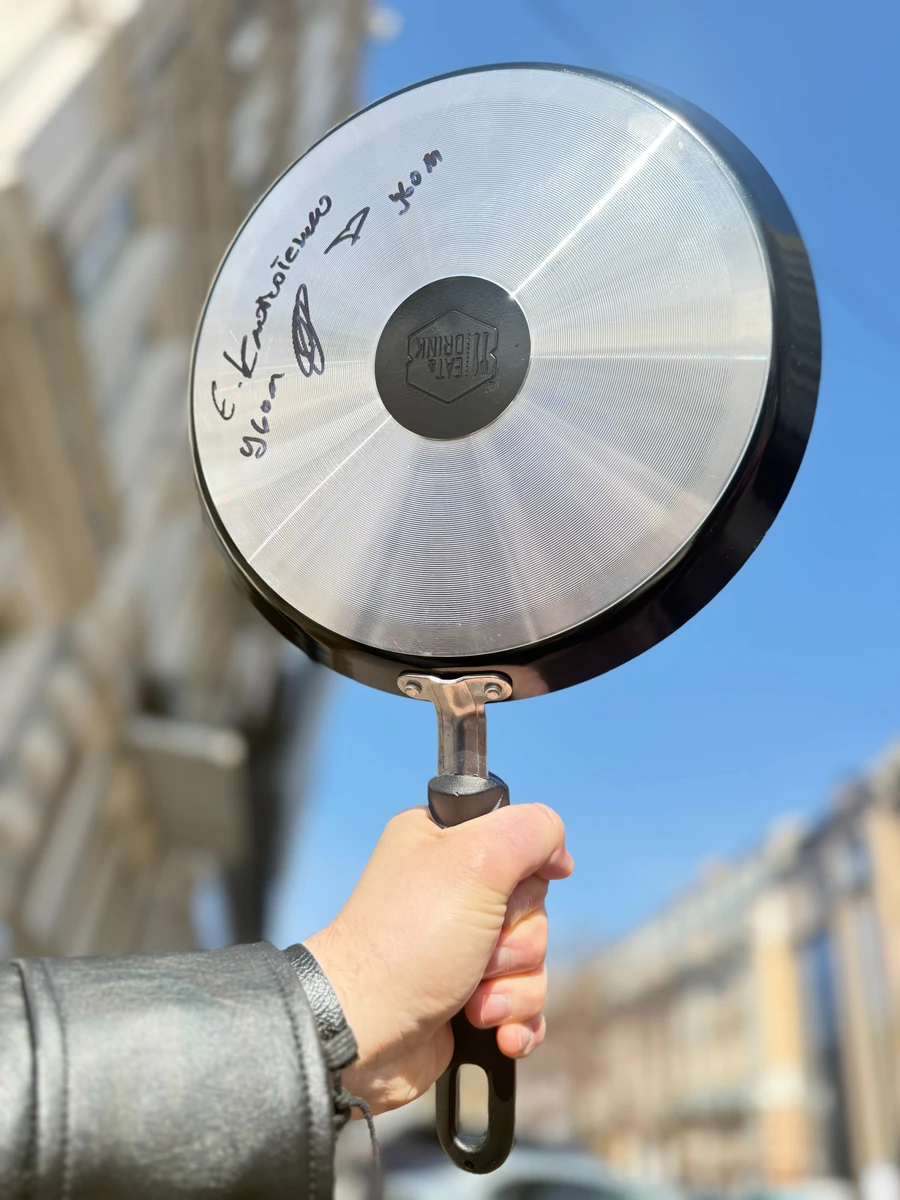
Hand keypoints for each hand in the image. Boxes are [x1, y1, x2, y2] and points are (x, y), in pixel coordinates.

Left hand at [304, 804, 572, 1115]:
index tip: (506, 894)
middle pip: (532, 908)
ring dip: (512, 988)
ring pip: (532, 961)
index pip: (520, 843)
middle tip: (477, 952)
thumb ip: (530, 831)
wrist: (362, 1033)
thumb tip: (559, 852)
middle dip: (516, 943)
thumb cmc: (408, 941)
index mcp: (442, 843)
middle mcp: (449, 890)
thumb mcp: (475, 859)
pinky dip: (515, 1021)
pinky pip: (524, 1006)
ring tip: (473, 1002)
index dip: (527, 874)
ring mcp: (458, 947)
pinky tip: (495, 1032)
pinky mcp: (466, 998)